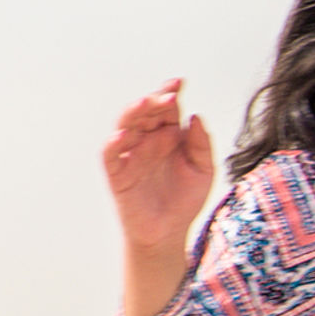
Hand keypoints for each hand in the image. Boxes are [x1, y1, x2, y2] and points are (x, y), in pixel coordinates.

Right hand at [106, 82, 214, 315]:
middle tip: (167, 95)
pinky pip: (111, 156)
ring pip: (125, 126)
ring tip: (143, 103)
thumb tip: (195, 117)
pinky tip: (123, 135)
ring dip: (132, 113)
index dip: (169, 92)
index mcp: (168, 136)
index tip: (179, 82)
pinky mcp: (118, 174)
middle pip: (145, 112)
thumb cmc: (185, 200)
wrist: (170, 233)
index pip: (166, 108)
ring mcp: (131, 155)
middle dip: (154, 100)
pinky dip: (113, 144)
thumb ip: (201, 144)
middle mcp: (147, 141)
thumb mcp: (203, 170)